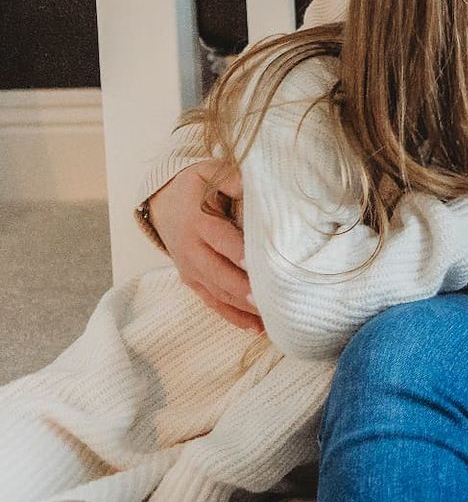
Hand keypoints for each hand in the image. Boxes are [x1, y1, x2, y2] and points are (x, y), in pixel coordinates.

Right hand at [146, 160, 261, 332]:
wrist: (162, 202)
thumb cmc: (196, 186)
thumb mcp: (210, 172)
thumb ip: (232, 179)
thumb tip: (252, 186)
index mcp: (196, 222)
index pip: (220, 239)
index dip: (237, 252)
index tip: (257, 263)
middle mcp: (190, 249)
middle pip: (217, 273)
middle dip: (242, 288)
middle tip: (267, 301)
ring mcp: (189, 269)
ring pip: (216, 292)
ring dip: (242, 308)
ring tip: (271, 319)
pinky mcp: (192, 281)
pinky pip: (212, 302)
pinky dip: (232, 316)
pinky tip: (255, 328)